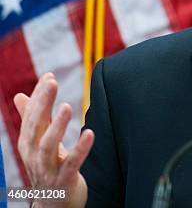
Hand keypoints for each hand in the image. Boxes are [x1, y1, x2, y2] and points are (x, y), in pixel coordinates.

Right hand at [14, 72, 93, 207]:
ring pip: (48, 146)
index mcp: (29, 144)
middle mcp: (34, 156)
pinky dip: (80, 149)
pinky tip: (90, 134)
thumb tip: (21, 95)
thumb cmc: (48, 169)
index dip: (39, 97)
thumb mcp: (39, 143)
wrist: (54, 206)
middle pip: (36, 127)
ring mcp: (47, 170)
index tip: (48, 76)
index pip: (31, 117)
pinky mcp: (64, 181)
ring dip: (57, 126)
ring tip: (67, 106)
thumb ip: (33, 119)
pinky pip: (71, 164)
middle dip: (42, 104)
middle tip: (52, 83)